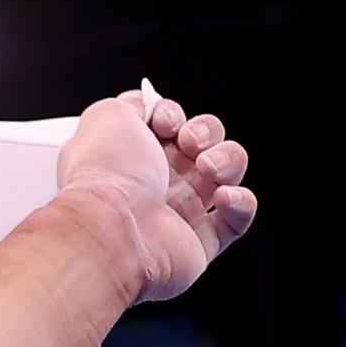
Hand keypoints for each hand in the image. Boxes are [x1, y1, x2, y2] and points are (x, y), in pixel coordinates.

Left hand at [55, 86, 257, 305]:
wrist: (110, 230)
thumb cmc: (104, 177)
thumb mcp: (107, 116)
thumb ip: (134, 104)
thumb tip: (149, 104)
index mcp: (131, 154)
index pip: (169, 125)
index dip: (176, 115)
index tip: (166, 122)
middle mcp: (155, 183)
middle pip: (204, 144)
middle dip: (207, 134)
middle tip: (190, 143)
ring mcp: (179, 212)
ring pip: (227, 175)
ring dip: (228, 162)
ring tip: (208, 169)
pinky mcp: (200, 242)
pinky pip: (237, 218)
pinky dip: (240, 202)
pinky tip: (223, 197)